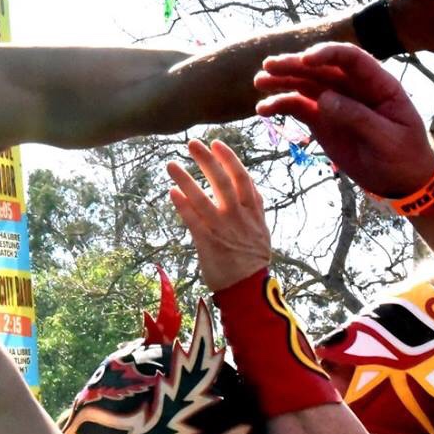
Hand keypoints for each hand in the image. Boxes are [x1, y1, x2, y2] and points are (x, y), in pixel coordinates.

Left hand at [164, 138, 270, 292]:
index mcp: (254, 212)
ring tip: (171, 164)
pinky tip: (172, 192)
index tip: (216, 143)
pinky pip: (192, 220)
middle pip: (222, 182)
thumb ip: (255, 208)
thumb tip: (252, 187)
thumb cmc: (252, 260)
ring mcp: (223, 229)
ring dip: (185, 179)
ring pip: (203, 198)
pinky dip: (182, 205)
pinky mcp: (207, 242)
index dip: (229, 158)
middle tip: (191, 144)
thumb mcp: (262, 230)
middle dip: (206, 160)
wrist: (247, 289)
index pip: (242, 178)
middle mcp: (239, 217)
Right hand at [254, 43, 433, 196]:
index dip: (328, 54)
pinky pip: (298, 107)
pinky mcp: (322, 119)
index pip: (351, 58)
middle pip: (321, 68)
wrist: (402, 181)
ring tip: (259, 82)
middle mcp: (353, 87)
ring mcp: (335, 102)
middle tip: (269, 66)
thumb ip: (359, 118)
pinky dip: (281, 105)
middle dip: (295, 64)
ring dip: (282, 80)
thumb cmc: (404, 156)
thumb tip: (324, 99)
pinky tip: (263, 110)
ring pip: (305, 84)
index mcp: (377, 84)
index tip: (305, 60)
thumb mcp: (388, 139)